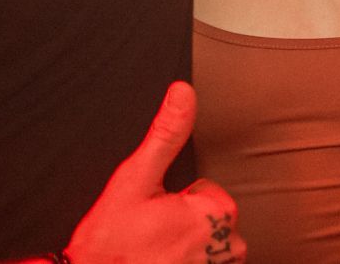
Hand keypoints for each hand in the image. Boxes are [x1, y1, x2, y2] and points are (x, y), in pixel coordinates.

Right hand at [65, 82, 244, 263]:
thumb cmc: (111, 246)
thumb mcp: (135, 180)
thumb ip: (165, 135)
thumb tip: (183, 93)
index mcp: (216, 212)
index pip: (206, 192)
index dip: (175, 200)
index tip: (153, 214)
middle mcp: (228, 243)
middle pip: (208, 218)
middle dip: (181, 223)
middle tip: (150, 234)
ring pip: (206, 244)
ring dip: (183, 246)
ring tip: (153, 252)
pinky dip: (185, 262)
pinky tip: (159, 262)